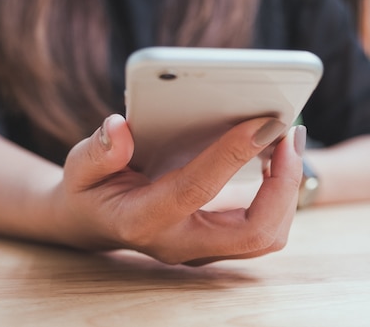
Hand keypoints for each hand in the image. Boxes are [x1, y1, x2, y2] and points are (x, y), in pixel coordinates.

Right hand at [50, 114, 304, 264]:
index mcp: (144, 221)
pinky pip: (263, 228)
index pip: (198, 188)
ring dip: (287, 189)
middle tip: (289, 133)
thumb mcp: (80, 169)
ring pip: (267, 235)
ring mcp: (203, 249)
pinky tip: (277, 157)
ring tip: (289, 140)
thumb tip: (121, 128)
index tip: (264, 121)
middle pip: (254, 231)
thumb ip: (97, 152)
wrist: (94, 223)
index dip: (233, 153)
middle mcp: (181, 243)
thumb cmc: (89, 191)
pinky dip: (279, 193)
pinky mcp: (217, 243)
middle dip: (283, 183)